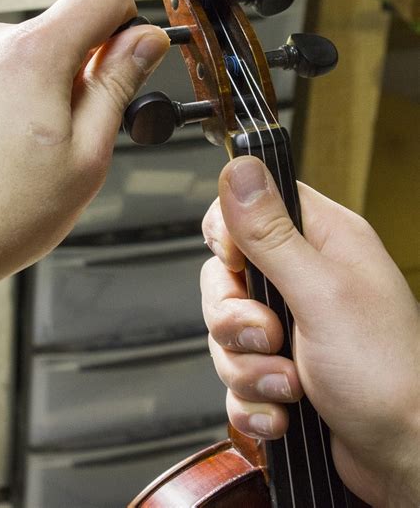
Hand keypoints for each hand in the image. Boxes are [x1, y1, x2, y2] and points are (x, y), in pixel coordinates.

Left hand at [0, 0, 168, 331]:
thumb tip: (145, 41)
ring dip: (39, 85)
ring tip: (26, 145)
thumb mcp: (87, 154)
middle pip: (62, 26)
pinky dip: (5, 95)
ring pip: (26, 50)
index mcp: (33, 55)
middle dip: (79, 67)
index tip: (125, 60)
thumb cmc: (3, 214)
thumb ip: (118, 84)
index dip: (127, 23)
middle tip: (71, 128)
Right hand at [201, 156, 419, 506]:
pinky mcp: (281, 366)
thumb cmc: (387, 374)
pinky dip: (255, 399)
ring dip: (250, 368)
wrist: (406, 458)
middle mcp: (304, 277)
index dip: (229, 235)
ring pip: (227, 330)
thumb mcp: (321, 293)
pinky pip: (236, 374)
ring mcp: (291, 324)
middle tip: (272, 336)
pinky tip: (285, 409)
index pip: (250, 207)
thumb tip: (239, 169)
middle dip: (236, 319)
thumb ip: (271, 233)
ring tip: (289, 383)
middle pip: (226, 275)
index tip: (239, 265)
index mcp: (322, 240)